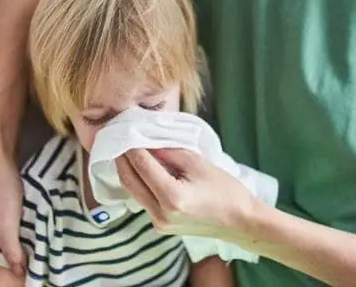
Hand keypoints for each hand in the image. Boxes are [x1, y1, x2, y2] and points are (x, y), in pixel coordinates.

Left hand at [115, 148, 256, 239]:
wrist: (239, 222)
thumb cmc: (225, 190)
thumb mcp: (197, 164)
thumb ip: (169, 152)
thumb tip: (146, 140)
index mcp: (172, 197)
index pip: (142, 166)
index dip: (130, 146)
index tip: (123, 130)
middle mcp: (160, 213)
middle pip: (130, 181)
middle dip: (122, 158)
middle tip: (116, 138)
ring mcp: (159, 223)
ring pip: (133, 191)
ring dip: (128, 170)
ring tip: (126, 150)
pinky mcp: (160, 225)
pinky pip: (143, 199)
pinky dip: (139, 182)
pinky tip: (140, 168)